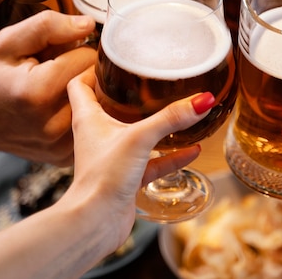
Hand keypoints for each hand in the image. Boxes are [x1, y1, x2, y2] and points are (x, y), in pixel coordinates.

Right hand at [0, 10, 97, 165]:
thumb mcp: (8, 42)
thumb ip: (48, 27)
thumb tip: (89, 25)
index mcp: (38, 91)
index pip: (88, 58)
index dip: (77, 49)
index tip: (60, 53)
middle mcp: (52, 123)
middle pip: (98, 82)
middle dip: (84, 70)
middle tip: (61, 71)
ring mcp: (60, 145)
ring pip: (100, 105)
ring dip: (87, 92)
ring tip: (60, 89)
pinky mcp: (66, 157)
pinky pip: (93, 126)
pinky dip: (85, 115)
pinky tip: (61, 109)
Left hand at [59, 67, 207, 261]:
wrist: (96, 222)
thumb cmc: (102, 178)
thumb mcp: (140, 138)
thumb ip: (171, 118)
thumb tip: (201, 99)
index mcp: (89, 118)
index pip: (80, 84)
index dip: (92, 69)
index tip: (112, 59)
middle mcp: (98, 135)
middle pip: (109, 107)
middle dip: (129, 94)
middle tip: (150, 80)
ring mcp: (113, 156)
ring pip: (135, 135)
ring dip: (155, 125)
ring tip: (177, 112)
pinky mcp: (126, 177)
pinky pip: (152, 161)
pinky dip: (171, 155)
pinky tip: (192, 150)